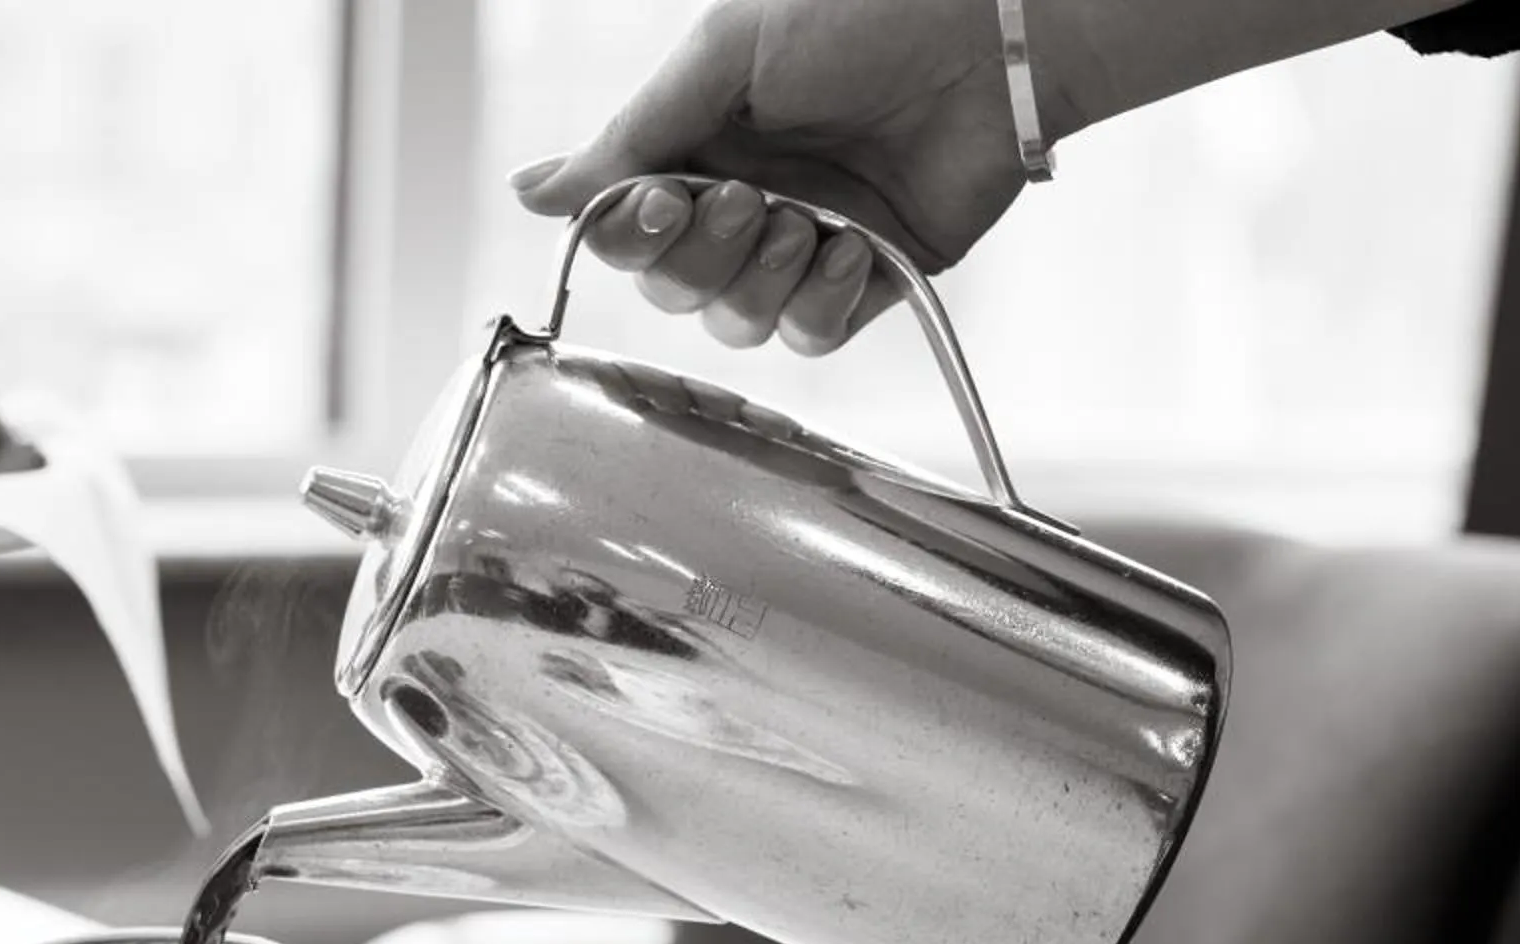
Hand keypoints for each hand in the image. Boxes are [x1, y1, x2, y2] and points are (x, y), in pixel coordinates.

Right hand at [508, 0, 1040, 353]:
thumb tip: (529, 192)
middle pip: (671, 288)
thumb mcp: (723, 57)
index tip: (666, 197)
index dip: (633, 234)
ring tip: (807, 220)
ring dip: (758, 280)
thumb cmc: (864, 14)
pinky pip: (810, 335)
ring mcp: (803, 244)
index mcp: (696, 144)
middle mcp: (741, 200)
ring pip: (734, 322)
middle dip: (702, 255)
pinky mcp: (868, 277)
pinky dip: (821, 305)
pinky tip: (851, 254)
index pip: (624, 229)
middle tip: (750, 197)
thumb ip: (629, 137)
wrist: (990, 34)